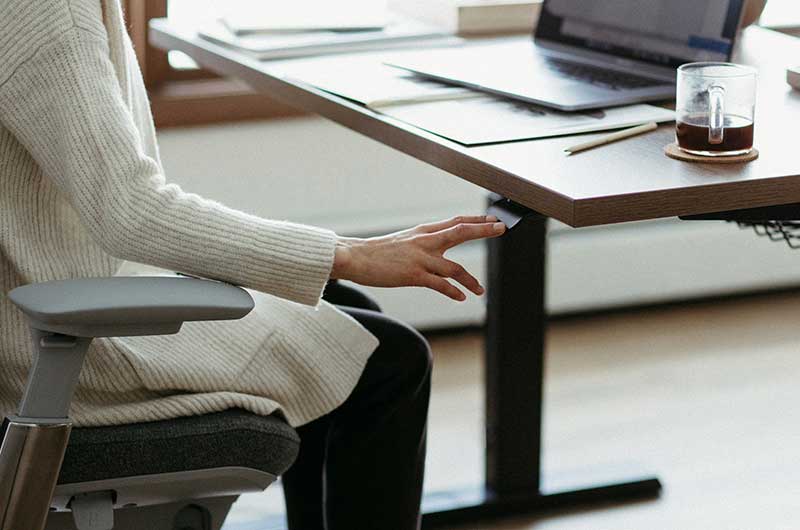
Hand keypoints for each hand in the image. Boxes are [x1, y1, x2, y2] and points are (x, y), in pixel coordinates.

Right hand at [331, 215, 505, 300]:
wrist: (356, 257)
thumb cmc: (378, 252)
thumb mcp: (404, 240)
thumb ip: (423, 243)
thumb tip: (438, 246)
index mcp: (423, 231)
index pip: (455, 222)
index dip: (476, 220)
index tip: (492, 220)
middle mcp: (425, 241)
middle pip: (461, 232)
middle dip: (483, 230)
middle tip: (501, 228)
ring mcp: (420, 258)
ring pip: (454, 266)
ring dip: (470, 279)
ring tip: (480, 290)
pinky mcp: (413, 275)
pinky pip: (439, 284)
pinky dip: (452, 291)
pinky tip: (461, 297)